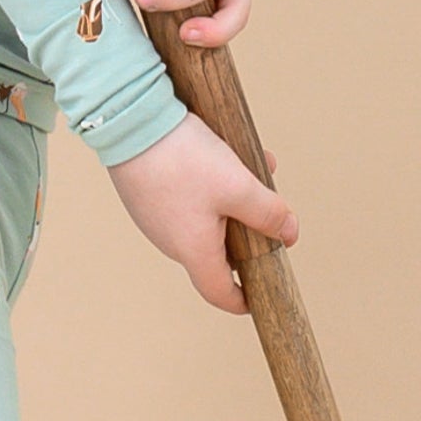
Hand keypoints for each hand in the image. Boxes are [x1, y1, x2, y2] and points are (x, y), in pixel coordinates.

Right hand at [100, 110, 298, 315]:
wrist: (130, 122)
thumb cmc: (182, 159)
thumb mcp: (238, 185)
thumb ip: (268, 213)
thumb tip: (289, 234)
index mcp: (193, 250)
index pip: (219, 293)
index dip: (243, 299)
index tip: (261, 292)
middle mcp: (170, 241)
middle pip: (216, 251)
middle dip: (246, 230)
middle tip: (265, 204)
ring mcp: (155, 217)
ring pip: (204, 219)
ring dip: (230, 200)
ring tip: (247, 165)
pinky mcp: (147, 193)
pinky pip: (186, 200)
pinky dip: (209, 185)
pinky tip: (220, 152)